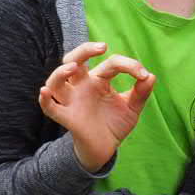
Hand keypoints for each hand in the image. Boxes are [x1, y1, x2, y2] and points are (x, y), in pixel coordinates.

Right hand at [38, 41, 156, 170]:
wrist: (106, 148)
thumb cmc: (115, 123)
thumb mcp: (132, 108)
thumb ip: (141, 93)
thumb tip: (150, 76)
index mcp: (99, 80)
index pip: (111, 64)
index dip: (129, 65)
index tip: (143, 74)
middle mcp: (82, 86)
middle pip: (74, 59)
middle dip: (85, 50)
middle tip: (101, 47)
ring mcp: (72, 100)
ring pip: (56, 81)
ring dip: (60, 72)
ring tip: (73, 67)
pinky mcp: (66, 116)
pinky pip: (49, 107)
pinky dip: (44, 99)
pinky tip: (44, 91)